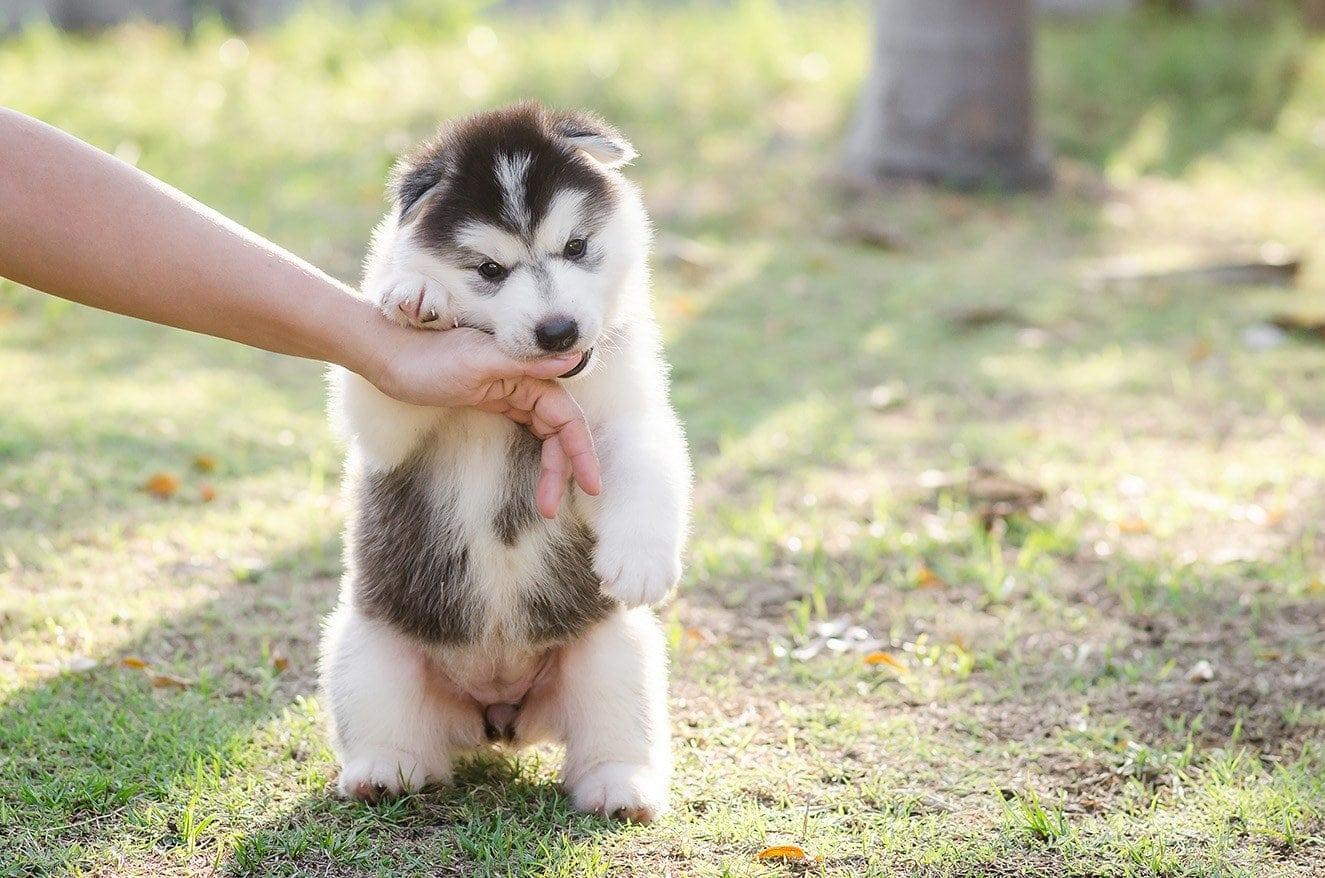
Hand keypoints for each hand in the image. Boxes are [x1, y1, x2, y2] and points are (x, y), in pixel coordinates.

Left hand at [366, 325, 599, 515]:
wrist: (389, 357)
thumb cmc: (428, 358)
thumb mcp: (478, 362)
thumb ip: (527, 362)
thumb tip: (575, 357)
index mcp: (527, 372)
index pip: (566, 418)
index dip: (581, 452)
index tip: (590, 486)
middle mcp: (526, 381)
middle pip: (559, 432)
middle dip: (562, 471)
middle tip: (551, 509)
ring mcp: (512, 393)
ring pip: (545, 436)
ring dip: (550, 470)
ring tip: (544, 506)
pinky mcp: (497, 402)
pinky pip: (529, 432)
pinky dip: (537, 456)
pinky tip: (537, 477)